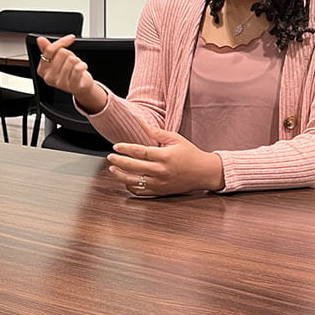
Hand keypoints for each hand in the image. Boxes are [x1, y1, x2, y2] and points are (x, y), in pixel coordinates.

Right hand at [36, 35, 105, 113]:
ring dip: (77, 61)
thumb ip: (47, 49)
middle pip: (62, 53)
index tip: (70, 38)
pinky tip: (81, 69)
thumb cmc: (68, 71)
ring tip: (75, 66)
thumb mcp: (57, 58)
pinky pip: (78, 69)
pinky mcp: (71, 86)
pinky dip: (83, 65)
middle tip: (71, 62)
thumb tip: (40, 39)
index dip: (62, 42)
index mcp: (42, 70)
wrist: (80, 85)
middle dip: (70, 54)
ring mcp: (60, 83)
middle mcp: (49, 78)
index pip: (50, 50)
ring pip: (71, 60)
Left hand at [105, 122, 224, 196]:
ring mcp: (160, 183)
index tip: (116, 146)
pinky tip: (125, 180)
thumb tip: (140, 122)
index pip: (140, 152)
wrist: (204, 172)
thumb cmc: (190, 154)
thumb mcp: (175, 139)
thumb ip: (156, 132)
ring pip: (134, 181)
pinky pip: (141, 192)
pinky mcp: (160, 191)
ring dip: (120, 175)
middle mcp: (161, 171)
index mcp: (165, 156)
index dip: (126, 148)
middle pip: (134, 167)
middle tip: (110, 157)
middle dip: (118, 161)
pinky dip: (130, 186)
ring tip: (113, 169)